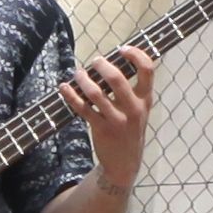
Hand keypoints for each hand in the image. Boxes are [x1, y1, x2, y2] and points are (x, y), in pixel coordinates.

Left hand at [58, 45, 157, 181]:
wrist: (125, 163)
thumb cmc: (130, 130)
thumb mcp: (140, 111)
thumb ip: (132, 91)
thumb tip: (111, 65)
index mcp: (145, 100)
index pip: (148, 70)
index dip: (136, 55)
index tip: (123, 49)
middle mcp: (133, 108)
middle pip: (117, 79)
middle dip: (102, 65)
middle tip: (95, 61)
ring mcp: (116, 119)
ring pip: (96, 93)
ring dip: (83, 79)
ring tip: (78, 73)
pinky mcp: (100, 128)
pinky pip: (82, 108)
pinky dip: (71, 96)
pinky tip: (64, 88)